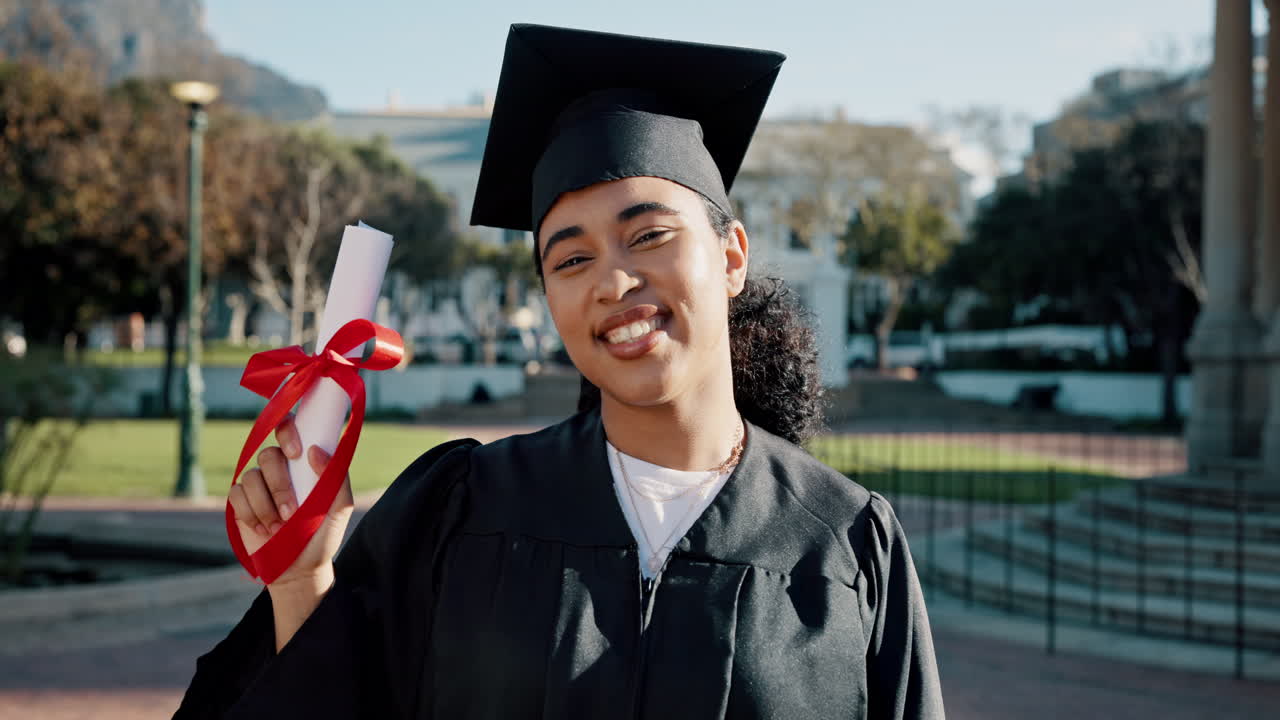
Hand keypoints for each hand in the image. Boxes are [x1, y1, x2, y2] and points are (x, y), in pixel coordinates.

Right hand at [227, 414, 354, 586]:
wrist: (298, 569)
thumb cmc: (322, 536)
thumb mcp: (339, 510)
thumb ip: (335, 478)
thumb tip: (315, 450)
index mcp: (304, 464)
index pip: (291, 429)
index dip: (288, 432)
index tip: (297, 453)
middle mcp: (280, 469)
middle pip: (268, 455)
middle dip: (279, 484)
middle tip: (291, 512)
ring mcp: (258, 484)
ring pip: (250, 476)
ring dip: (265, 505)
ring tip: (279, 528)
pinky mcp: (240, 501)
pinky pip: (236, 493)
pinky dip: (249, 513)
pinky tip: (262, 529)